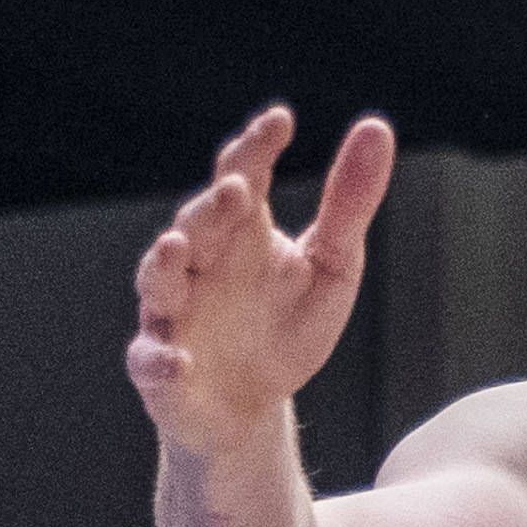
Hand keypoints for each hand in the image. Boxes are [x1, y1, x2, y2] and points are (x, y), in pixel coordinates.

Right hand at [128, 106, 392, 453]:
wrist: (250, 404)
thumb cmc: (287, 324)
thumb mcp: (332, 265)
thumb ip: (348, 204)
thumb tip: (377, 128)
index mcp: (241, 231)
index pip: (242, 176)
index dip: (255, 150)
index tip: (280, 122)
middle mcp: (200, 263)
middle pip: (197, 223)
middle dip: (212, 208)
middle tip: (237, 190)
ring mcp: (174, 313)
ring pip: (159, 280)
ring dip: (165, 264)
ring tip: (178, 248)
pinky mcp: (160, 368)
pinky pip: (149, 360)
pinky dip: (159, 360)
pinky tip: (178, 362)